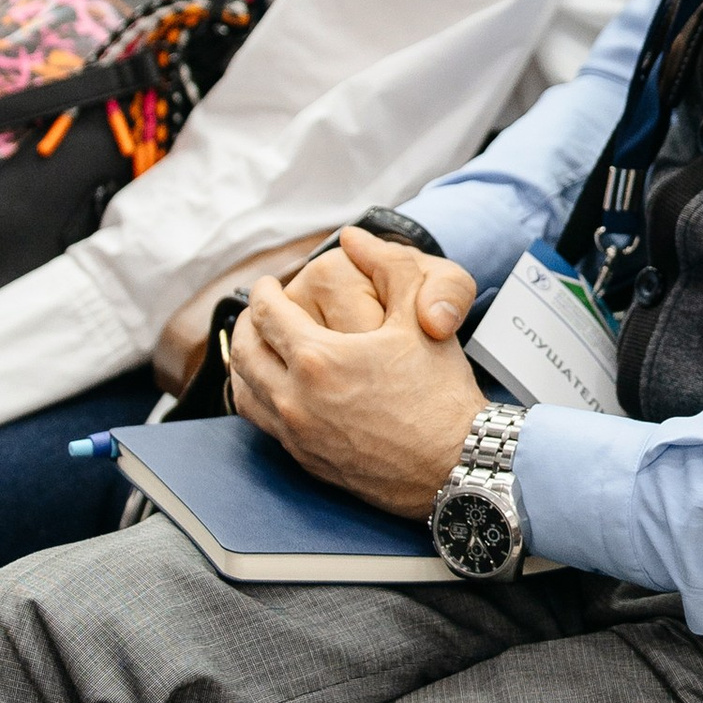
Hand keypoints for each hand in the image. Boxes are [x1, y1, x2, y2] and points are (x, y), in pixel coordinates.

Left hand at [225, 224, 481, 514]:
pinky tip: (274, 389)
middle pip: (246, 353)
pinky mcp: (306, 460)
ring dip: (245, 364)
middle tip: (259, 311)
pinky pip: (262, 424)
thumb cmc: (442, 393)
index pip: (267, 314)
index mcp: (318, 359)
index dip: (264, 292)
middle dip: (248, 324)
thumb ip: (390, 266)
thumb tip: (355, 237)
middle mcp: (296, 400)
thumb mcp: (420, 318)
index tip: (269, 284)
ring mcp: (298, 435)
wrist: (457, 465)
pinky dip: (257, 397)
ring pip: (245, 393)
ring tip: (260, 348)